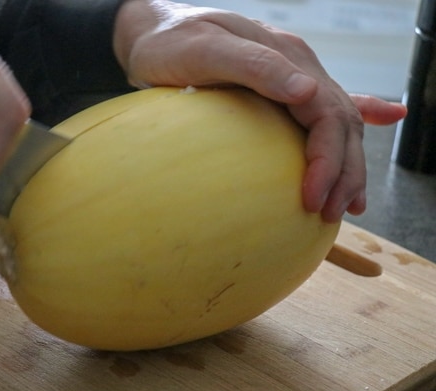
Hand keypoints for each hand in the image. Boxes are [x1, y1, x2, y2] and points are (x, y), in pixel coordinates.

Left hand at [113, 0, 406, 222]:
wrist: (150, 35)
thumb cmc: (168, 44)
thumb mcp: (204, 50)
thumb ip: (254, 66)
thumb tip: (308, 91)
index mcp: (287, 56)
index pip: (329, 113)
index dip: (329, 159)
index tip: (313, 198)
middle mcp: (296, 66)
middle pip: (341, 123)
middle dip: (344, 172)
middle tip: (330, 213)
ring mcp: (288, 78)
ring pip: (336, 124)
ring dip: (347, 164)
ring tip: (346, 203)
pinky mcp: (273, 91)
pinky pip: (317, 112)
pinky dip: (341, 130)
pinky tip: (381, 122)